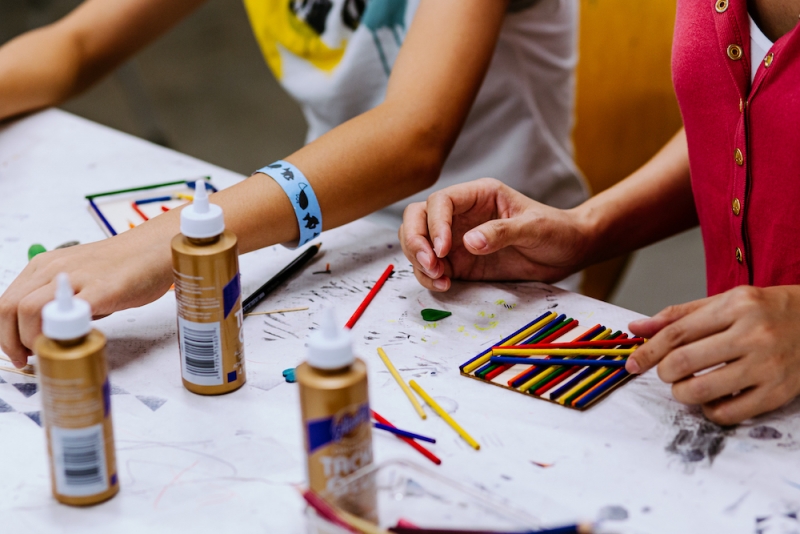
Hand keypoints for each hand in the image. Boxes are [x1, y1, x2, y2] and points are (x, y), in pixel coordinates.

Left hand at [0, 229, 173, 367]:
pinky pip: (69, 314)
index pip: (7, 302)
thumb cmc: (123, 267)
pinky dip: (62, 333)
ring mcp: (77, 278)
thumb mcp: (78, 280)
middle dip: (12, 341)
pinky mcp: (101, 290)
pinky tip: (73, 341)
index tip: (18, 351)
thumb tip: (48, 333)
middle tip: (28, 357)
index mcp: (44, 267)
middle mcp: (53, 269)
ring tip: (51, 350)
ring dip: (32, 339)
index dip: (5, 333)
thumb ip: (59, 302)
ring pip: (29, 310)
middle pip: (10, 307)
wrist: (154, 250)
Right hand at [398, 178, 591, 290]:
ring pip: (418, 242)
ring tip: (439, 278)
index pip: (440, 201)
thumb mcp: (534, 227)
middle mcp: (460, 215)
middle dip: (415, 241)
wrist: (568, 252)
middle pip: (417, 218)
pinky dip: (429, 277)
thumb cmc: (555, 230)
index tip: (444, 249)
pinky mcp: (458, 263)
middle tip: (431, 265)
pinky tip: (445, 285)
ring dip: (418, 261)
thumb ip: (502, 232)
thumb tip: (468, 242)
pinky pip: (431, 268)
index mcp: (478, 195)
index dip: (435, 223)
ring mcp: (456, 239)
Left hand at [626, 285, 799, 424]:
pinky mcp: (777, 392)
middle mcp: (752, 334)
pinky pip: (728, 413)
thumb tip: (636, 327)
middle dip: (664, 372)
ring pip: (701, 390)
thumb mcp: (723, 302)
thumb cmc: (764, 311)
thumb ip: (679, 316)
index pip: (677, 333)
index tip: (632, 364)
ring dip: (681, 393)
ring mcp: (767, 365)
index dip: (648, 352)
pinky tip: (710, 400)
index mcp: (735, 306)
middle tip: (668, 372)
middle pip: (683, 362)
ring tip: (685, 386)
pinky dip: (709, 410)